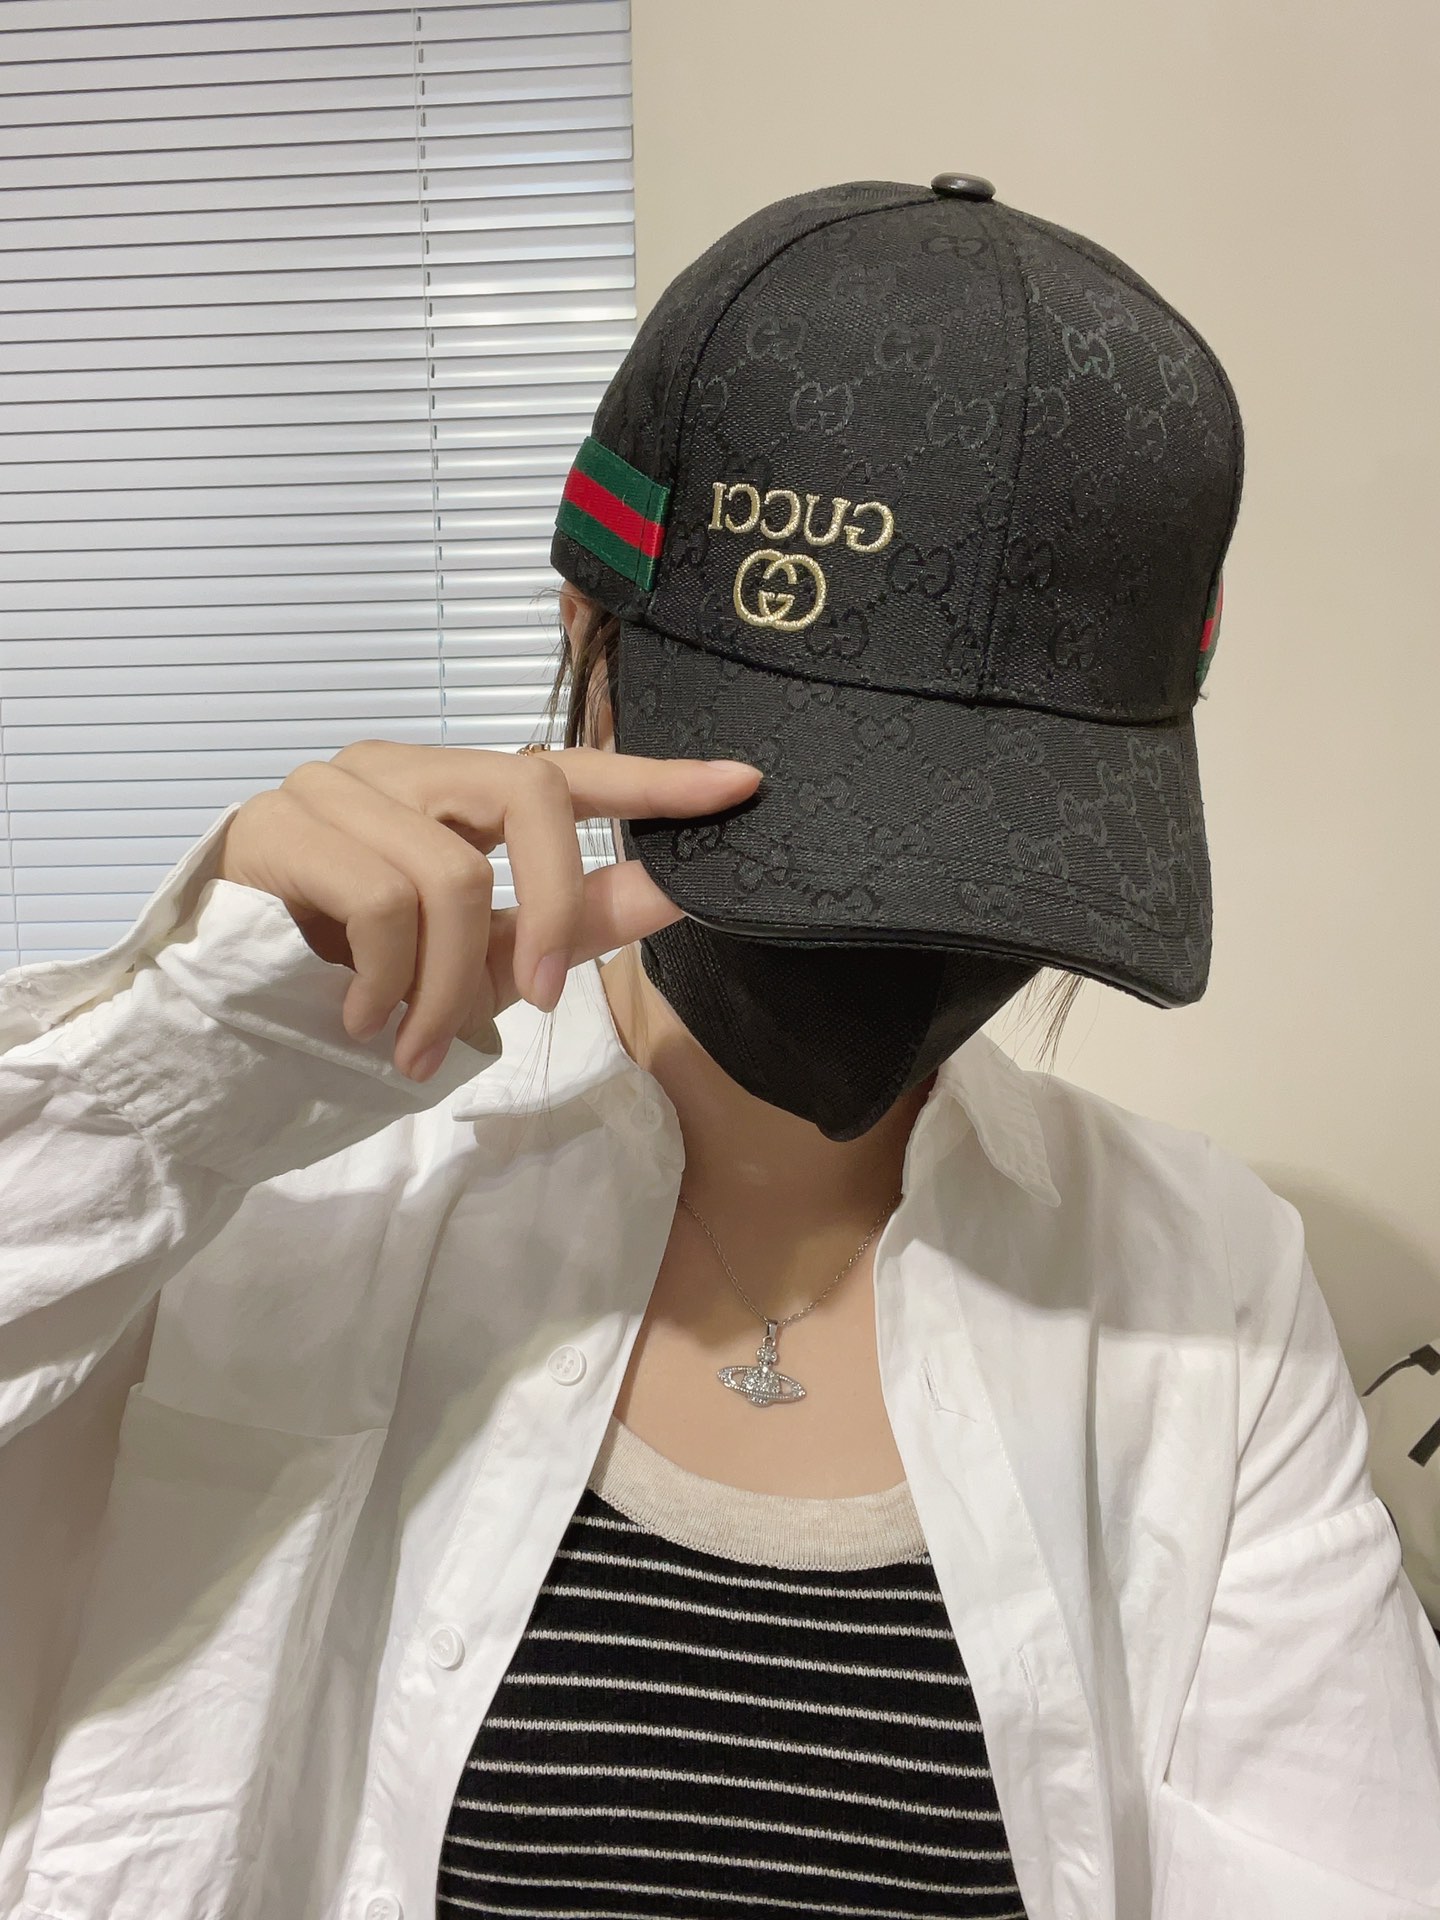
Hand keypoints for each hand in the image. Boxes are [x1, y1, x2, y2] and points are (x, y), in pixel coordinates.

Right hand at [214, 739, 761, 1080]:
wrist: (212, 1028)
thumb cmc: (351, 986)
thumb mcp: (479, 961)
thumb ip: (568, 920)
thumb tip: (674, 890)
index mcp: (446, 790)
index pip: (564, 766)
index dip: (653, 777)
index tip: (742, 787)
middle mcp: (393, 768)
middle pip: (529, 790)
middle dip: (553, 907)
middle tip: (539, 1000)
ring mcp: (330, 789)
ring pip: (450, 870)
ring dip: (449, 986)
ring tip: (413, 1045)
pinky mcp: (275, 829)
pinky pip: (382, 899)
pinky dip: (390, 982)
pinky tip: (359, 1021)